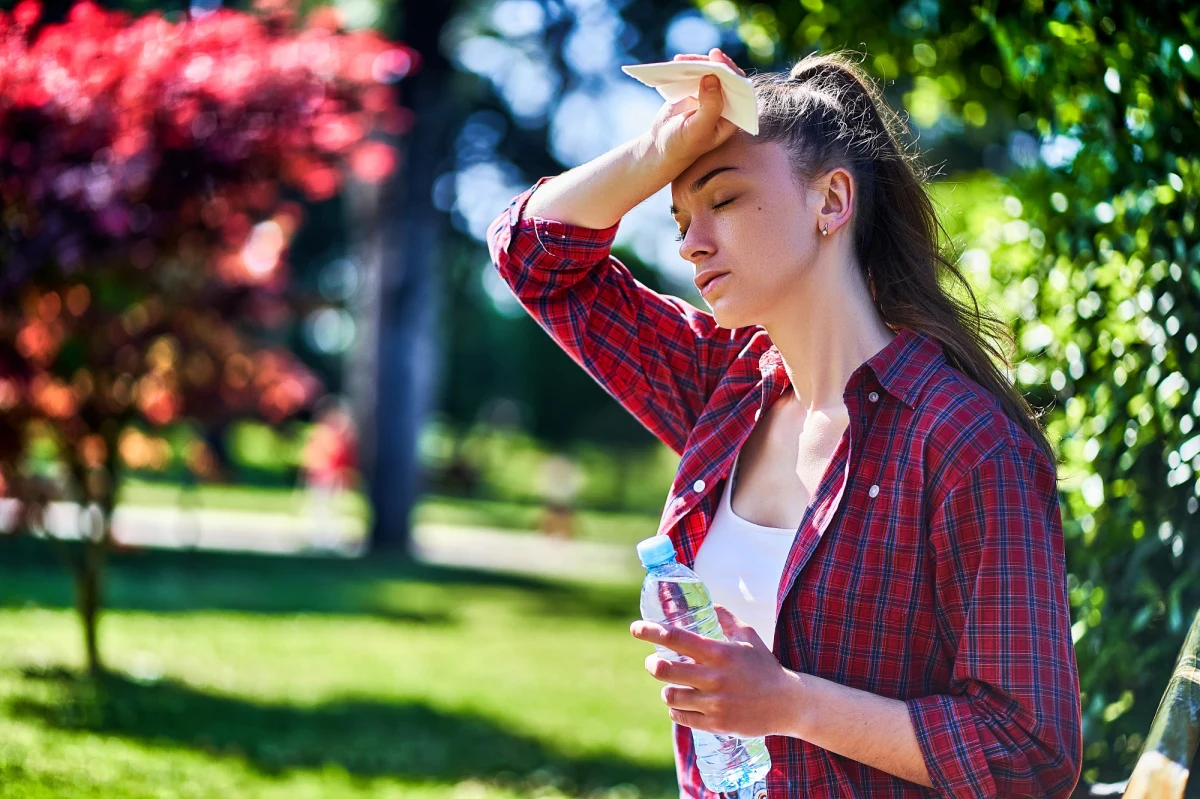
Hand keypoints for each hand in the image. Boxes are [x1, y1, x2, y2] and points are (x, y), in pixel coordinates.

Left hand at [630, 604, 803, 737]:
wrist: (787, 703)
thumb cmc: (765, 666)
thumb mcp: (749, 635)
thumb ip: (726, 618)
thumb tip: (709, 604)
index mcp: (719, 653)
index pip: (676, 638)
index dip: (651, 632)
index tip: (635, 628)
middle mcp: (714, 678)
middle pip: (665, 670)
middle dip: (652, 665)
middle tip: (652, 663)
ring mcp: (714, 703)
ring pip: (670, 696)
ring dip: (666, 690)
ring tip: (670, 686)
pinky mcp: (716, 724)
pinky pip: (681, 717)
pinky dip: (676, 710)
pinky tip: (680, 704)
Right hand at [637, 48, 746, 171]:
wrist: (661, 148)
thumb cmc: (682, 145)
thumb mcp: (697, 130)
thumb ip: (709, 107)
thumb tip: (713, 78)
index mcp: (734, 116)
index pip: (740, 88)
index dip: (733, 72)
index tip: (720, 61)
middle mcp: (726, 103)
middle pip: (727, 76)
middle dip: (716, 63)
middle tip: (707, 54)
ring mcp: (711, 95)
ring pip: (711, 71)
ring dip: (699, 62)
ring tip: (680, 59)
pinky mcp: (696, 89)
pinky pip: (696, 73)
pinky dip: (688, 66)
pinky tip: (677, 62)